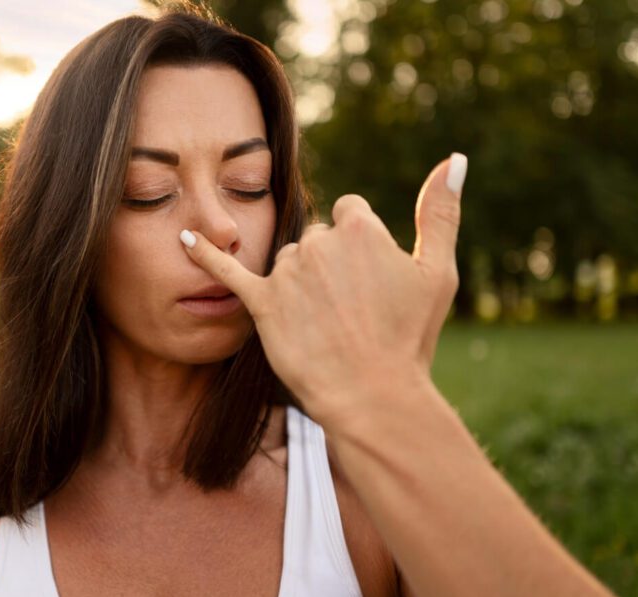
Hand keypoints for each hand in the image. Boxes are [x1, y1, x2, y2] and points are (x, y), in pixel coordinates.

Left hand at [179, 153, 466, 426]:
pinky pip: (229, 272)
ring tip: (326, 324)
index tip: (369, 280)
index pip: (349, 214)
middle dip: (331, 267)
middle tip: (351, 311)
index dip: (361, 247)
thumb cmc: (410, 338)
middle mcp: (318, 242)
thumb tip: (455, 159)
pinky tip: (183, 241)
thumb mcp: (437, 272)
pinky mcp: (262, 303)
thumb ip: (441, 212)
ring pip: (289, 261)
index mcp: (359, 228)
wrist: (373, 395)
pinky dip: (204, 256)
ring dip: (301, 284)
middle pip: (319, 239)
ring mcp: (287, 273)